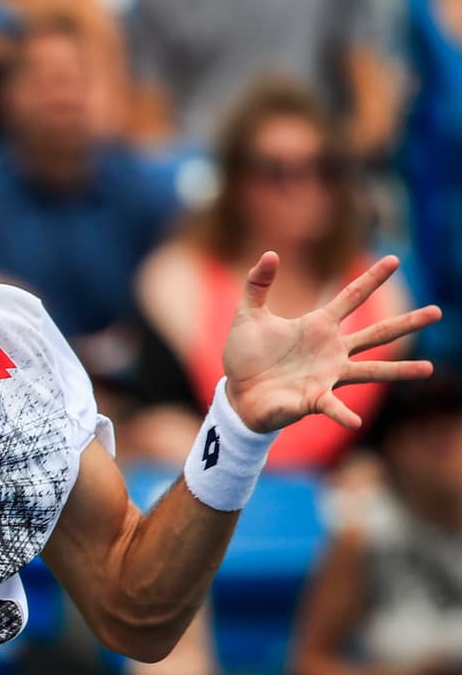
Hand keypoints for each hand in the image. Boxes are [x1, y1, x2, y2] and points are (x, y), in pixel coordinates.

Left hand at [222, 252, 439, 433]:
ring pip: (371, 370)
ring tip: (428, 368)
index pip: (351, 297)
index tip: (394, 259)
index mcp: (318, 326)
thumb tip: (272, 253)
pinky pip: (333, 406)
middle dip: (406, 323)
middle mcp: (331, 351)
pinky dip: (343, 414)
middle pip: (376, 334)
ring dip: (399, 370)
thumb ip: (258, 284)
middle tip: (438, 311)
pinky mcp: (314, 399)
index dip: (371, 278)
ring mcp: (328, 376)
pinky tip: (356, 421)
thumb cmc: (246, 356)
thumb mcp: (249, 315)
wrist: (237, 392)